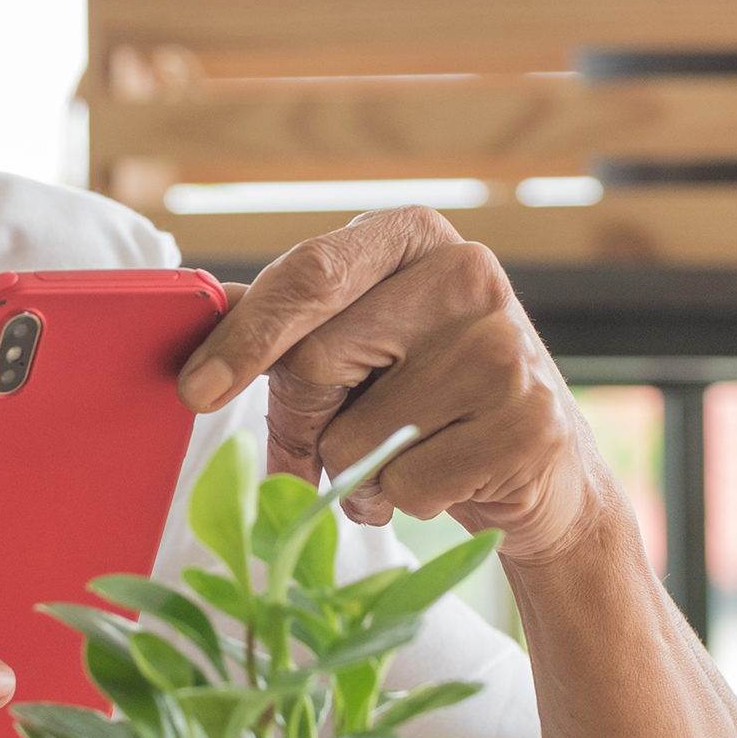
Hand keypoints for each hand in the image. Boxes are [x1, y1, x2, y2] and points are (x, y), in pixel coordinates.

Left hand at [174, 207, 618, 567]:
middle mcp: (468, 274)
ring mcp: (507, 347)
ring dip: (354, 471)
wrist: (540, 470)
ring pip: (355, 438)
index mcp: (412, 236)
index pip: (309, 275)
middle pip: (317, 361)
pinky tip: (441, 481)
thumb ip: (280, 326)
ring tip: (400, 458)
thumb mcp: (353, 344)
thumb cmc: (422, 398)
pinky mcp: (529, 424)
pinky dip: (399, 501)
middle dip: (302, 421)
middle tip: (323, 442)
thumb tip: (198, 311)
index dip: (245, 336)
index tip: (196, 390)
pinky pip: (404, 485)